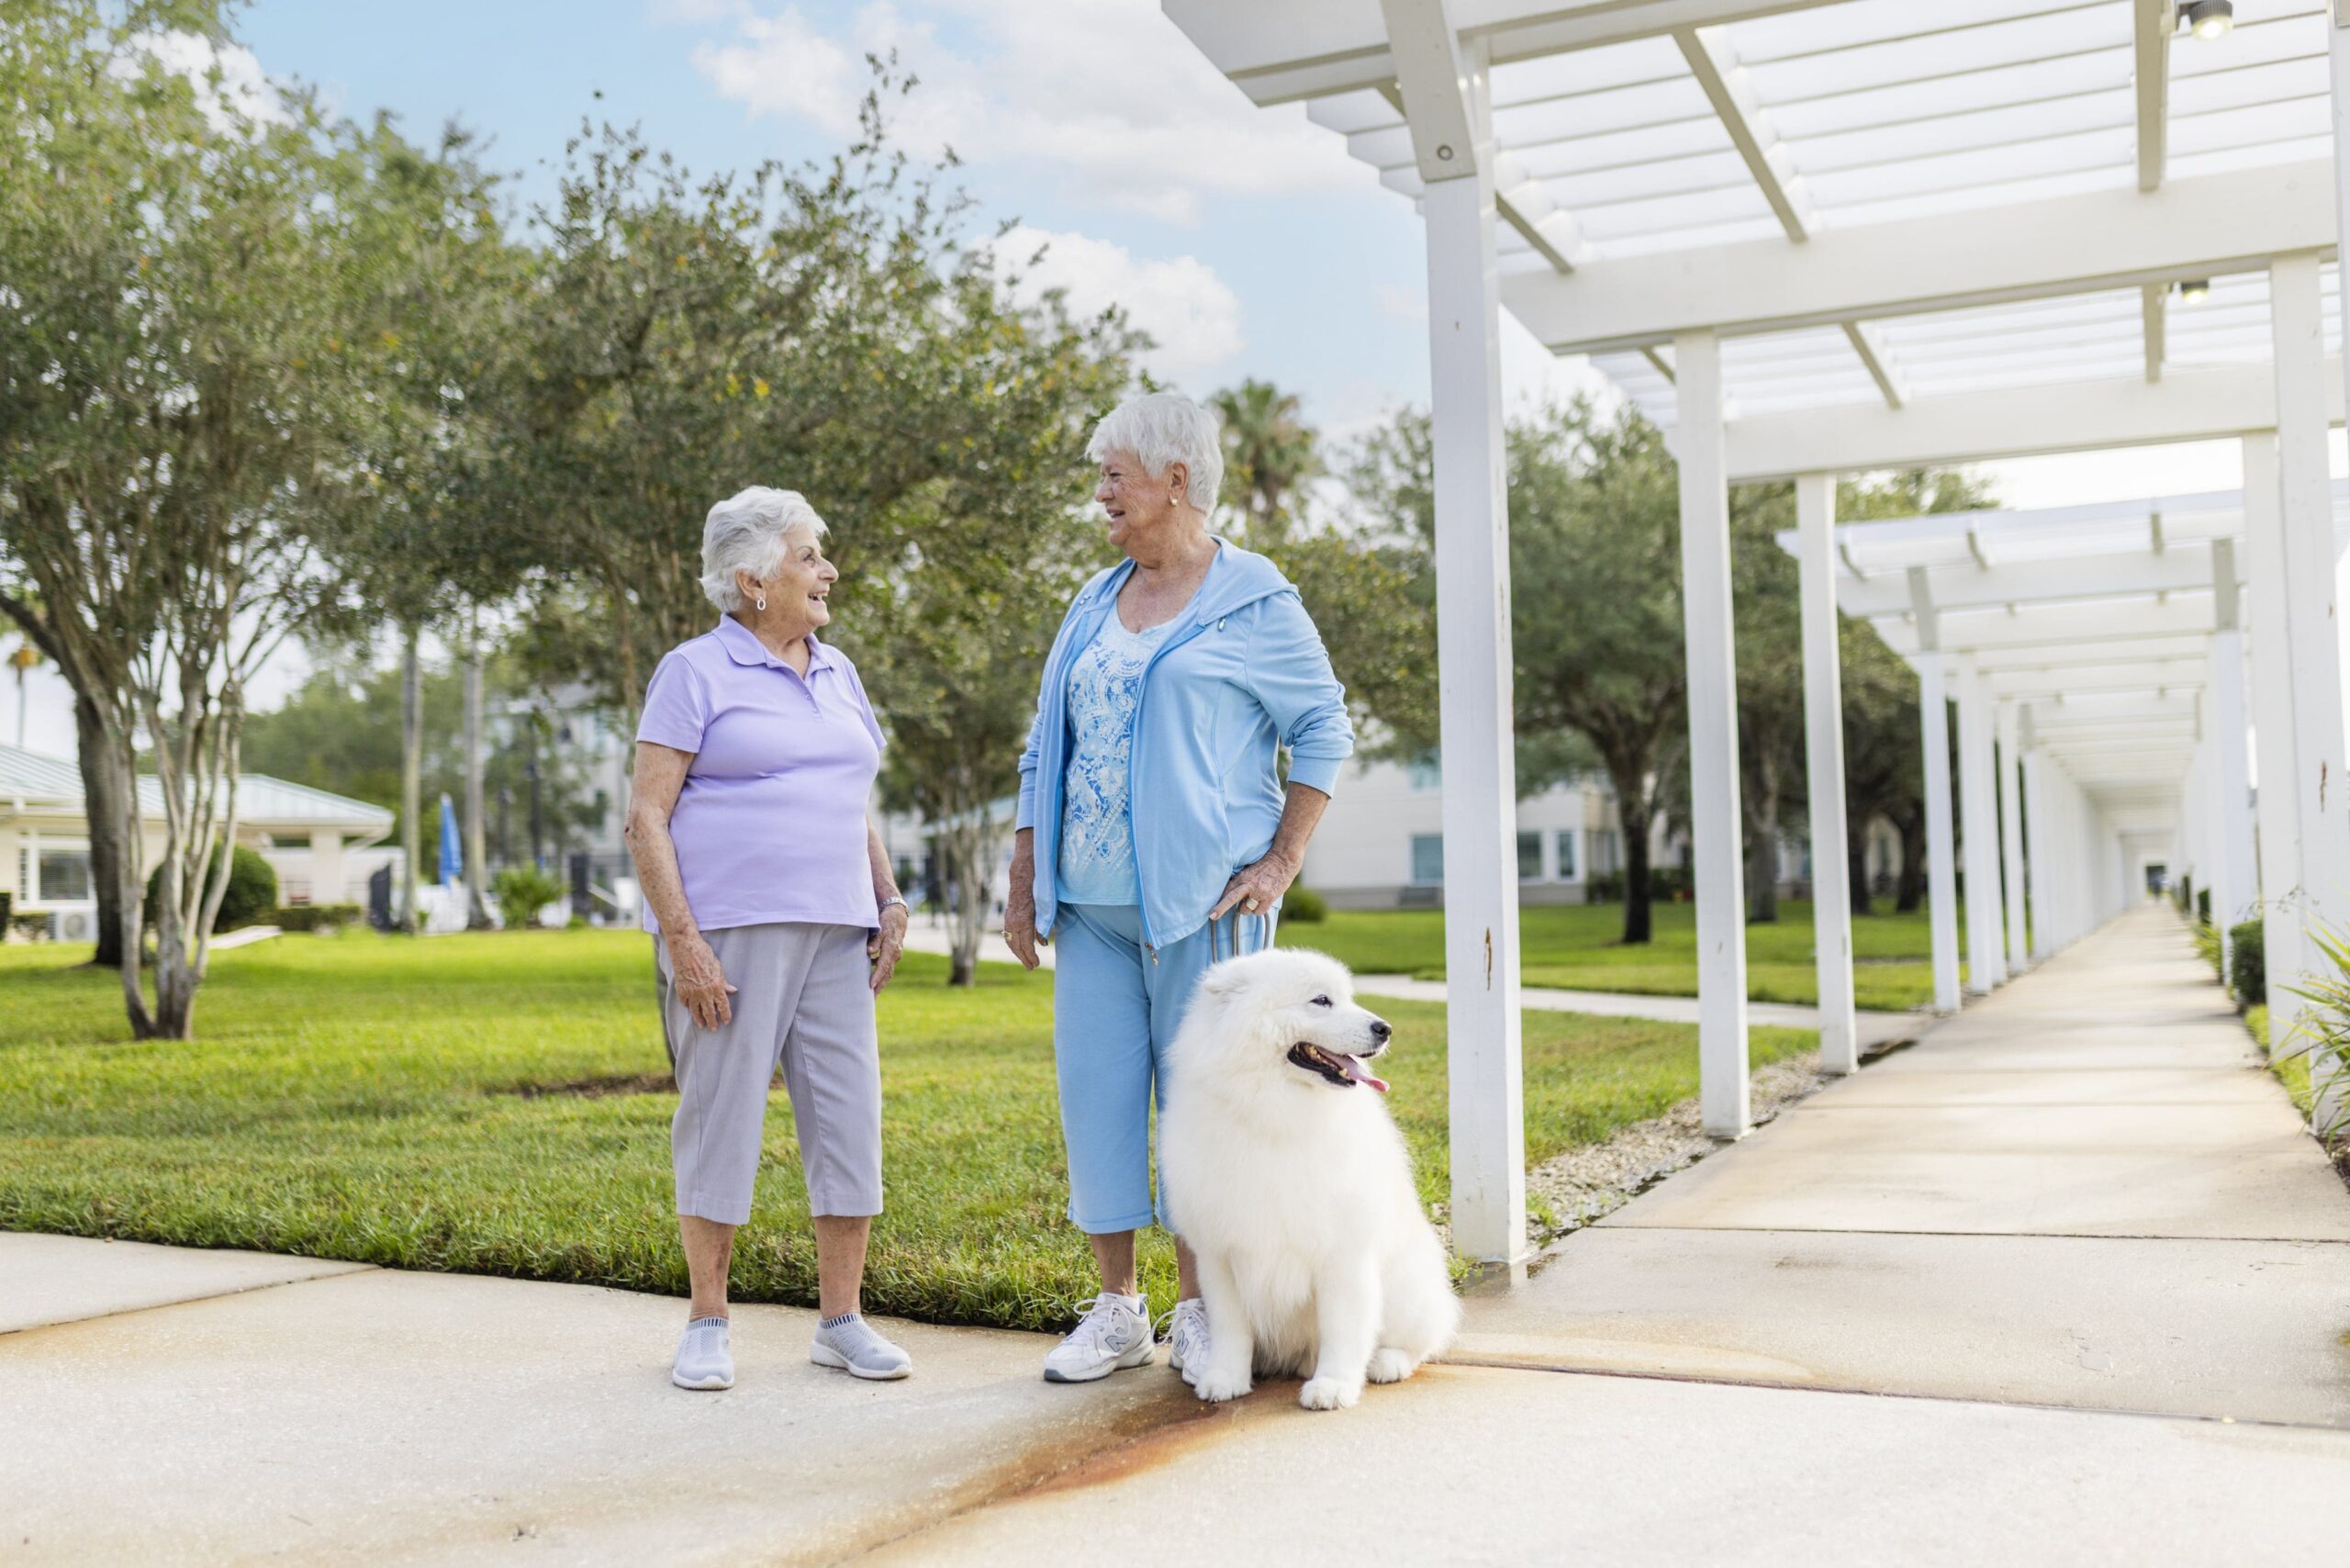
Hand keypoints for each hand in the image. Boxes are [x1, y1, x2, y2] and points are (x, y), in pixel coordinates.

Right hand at [672, 934, 735, 1029]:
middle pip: (709, 1012)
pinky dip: (688, 1007)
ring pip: (696, 1011)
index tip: (726, 1021)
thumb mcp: (718, 967)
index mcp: (716, 986)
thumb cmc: (704, 954)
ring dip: (699, 1019)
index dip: (725, 1015)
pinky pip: (685, 1003)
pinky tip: (690, 1010)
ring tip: (701, 1025)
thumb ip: (724, 981)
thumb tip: (733, 990)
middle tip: (714, 1029)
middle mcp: (704, 992)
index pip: (723, 1005)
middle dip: (712, 1022)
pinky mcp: (681, 990)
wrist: (685, 948)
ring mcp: (691, 993)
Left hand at [868, 902, 908, 991]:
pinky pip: (887, 968)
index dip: (877, 977)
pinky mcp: (893, 956)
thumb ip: (874, 941)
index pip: (883, 966)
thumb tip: (868, 952)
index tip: (870, 986)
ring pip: (888, 973)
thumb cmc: (886, 922)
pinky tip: (873, 981)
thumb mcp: (880, 928)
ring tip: (872, 995)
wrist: (898, 917)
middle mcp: (895, 955)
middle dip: (880, 987)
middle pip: (887, 974)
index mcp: (891, 949)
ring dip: (881, 984)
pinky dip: (881, 976)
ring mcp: (895, 956)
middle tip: (872, 1000)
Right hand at [1003, 854, 1042, 970]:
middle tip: (1032, 967)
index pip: (1026, 945)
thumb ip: (1042, 927)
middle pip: (1017, 947)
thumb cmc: (1037, 894)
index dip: (1031, 957)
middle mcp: (1013, 923)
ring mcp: (1008, 921)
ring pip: (1010, 942)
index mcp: (1023, 922)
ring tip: (1026, 961)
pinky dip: (1013, 945)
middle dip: (1024, 959)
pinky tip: (1018, 949)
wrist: (1023, 880)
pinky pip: (1008, 936)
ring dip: (1017, 953)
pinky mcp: (1007, 918)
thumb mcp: (1043, 910)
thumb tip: (1043, 943)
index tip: (1036, 964)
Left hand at [1211, 849, 1299, 921]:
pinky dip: (1259, 909)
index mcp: (1241, 877)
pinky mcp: (1269, 897)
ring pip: (1245, 910)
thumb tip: (1228, 894)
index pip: (1226, 890)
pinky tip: (1262, 901)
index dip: (1217, 901)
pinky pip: (1258, 912)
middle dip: (1220, 908)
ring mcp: (1259, 892)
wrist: (1283, 859)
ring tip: (1254, 900)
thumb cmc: (1265, 866)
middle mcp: (1248, 885)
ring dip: (1247, 908)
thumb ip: (1239, 882)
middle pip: (1230, 899)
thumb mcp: (1249, 871)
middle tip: (1212, 916)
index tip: (1210, 909)